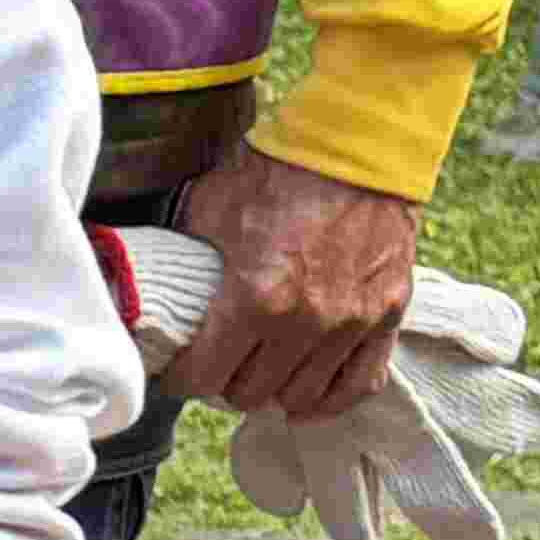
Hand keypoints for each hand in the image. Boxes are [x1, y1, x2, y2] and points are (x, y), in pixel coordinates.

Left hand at [169, 146, 422, 423]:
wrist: (361, 142)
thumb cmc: (278, 171)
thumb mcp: (209, 210)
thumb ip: (184, 261)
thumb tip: (150, 288)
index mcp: (254, 299)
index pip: (201, 378)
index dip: (181, 377)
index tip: (179, 365)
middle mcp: (305, 321)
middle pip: (249, 394)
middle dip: (226, 381)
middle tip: (221, 361)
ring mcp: (352, 321)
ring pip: (300, 397)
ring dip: (275, 388)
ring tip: (262, 368)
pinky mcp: (389, 313)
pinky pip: (359, 384)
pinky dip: (329, 396)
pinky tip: (306, 391)